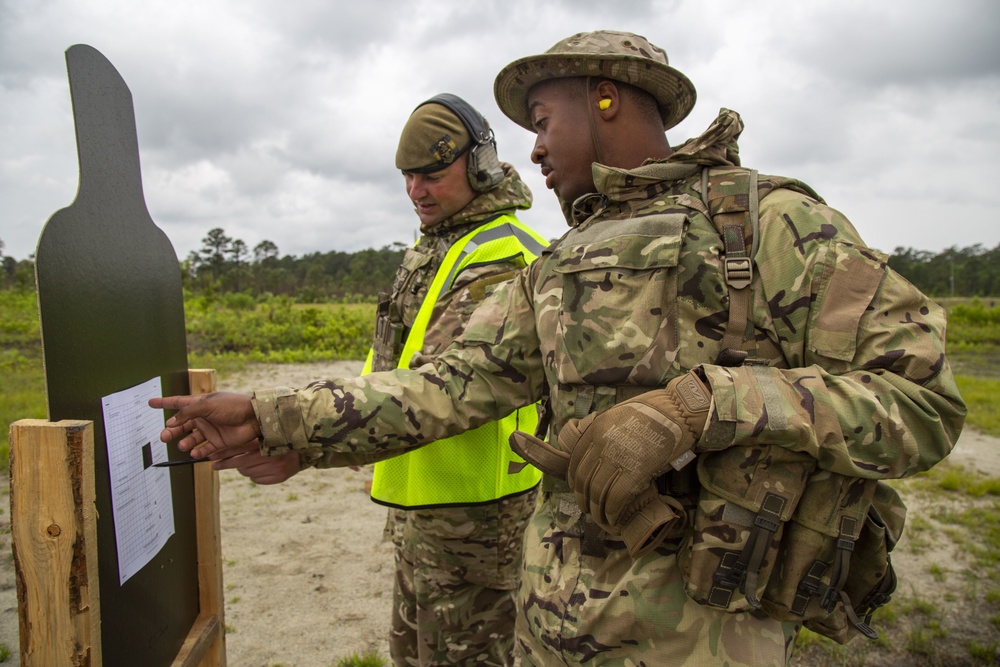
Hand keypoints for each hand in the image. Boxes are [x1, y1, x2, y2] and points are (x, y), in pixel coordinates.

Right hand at [149, 392, 259, 458]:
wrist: (254, 418)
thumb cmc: (232, 406)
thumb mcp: (207, 405)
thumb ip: (188, 412)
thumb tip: (172, 421)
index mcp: (200, 404)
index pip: (178, 403)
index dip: (164, 403)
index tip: (150, 403)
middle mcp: (203, 417)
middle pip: (181, 424)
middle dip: (171, 430)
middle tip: (164, 436)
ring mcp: (210, 430)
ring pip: (191, 438)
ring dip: (184, 442)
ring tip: (182, 445)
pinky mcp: (219, 441)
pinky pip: (204, 449)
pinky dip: (198, 452)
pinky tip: (194, 453)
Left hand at [211, 448, 300, 483]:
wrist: (307, 449)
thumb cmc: (281, 440)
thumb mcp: (266, 435)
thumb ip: (250, 439)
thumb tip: (225, 447)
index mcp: (266, 441)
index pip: (240, 449)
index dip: (224, 453)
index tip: (211, 457)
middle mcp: (272, 455)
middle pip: (241, 463)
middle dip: (226, 464)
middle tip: (214, 466)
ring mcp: (277, 467)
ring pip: (248, 473)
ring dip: (243, 469)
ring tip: (248, 464)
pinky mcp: (280, 477)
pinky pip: (257, 479)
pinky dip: (254, 475)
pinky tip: (260, 469)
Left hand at [510, 428, 687, 557]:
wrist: (680, 410)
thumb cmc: (655, 411)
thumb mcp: (619, 415)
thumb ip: (606, 434)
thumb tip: (600, 455)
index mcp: (596, 429)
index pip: (575, 462)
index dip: (574, 481)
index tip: (579, 491)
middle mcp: (601, 443)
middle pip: (583, 479)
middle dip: (583, 499)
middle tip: (587, 509)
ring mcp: (617, 458)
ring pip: (597, 491)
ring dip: (597, 509)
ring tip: (600, 518)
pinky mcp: (635, 471)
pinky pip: (616, 497)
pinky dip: (612, 511)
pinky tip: (613, 518)